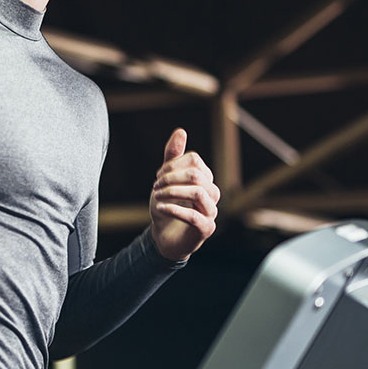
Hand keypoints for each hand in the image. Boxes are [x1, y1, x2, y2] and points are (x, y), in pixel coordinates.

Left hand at [150, 128, 219, 261]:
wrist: (164, 237)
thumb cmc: (167, 206)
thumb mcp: (165, 179)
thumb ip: (173, 157)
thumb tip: (181, 131)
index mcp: (205, 179)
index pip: (194, 161)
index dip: (173, 165)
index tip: (158, 176)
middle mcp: (212, 194)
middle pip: (197, 175)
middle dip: (172, 178)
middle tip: (155, 186)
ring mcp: (211, 212)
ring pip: (199, 192)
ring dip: (172, 192)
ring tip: (156, 196)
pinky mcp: (206, 229)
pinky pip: (195, 216)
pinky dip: (175, 209)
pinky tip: (160, 208)